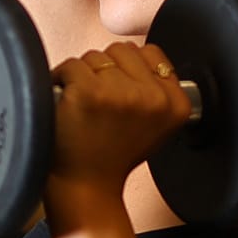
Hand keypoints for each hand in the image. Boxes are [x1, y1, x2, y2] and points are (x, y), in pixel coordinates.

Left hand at [47, 41, 190, 212]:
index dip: (128, 69)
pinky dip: (61, 81)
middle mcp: (153, 98)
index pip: (151, 53)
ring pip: (94, 56)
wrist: (86, 186)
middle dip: (105, 70)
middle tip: (98, 104)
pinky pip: (70, 65)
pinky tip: (66, 104)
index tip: (119, 93)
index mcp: (176, 104)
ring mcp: (120, 94)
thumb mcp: (155, 126)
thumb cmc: (113, 155)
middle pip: (121, 51)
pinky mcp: (88, 93)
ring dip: (82, 75)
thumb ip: (158, 90)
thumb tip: (141, 56)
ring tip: (83, 107)